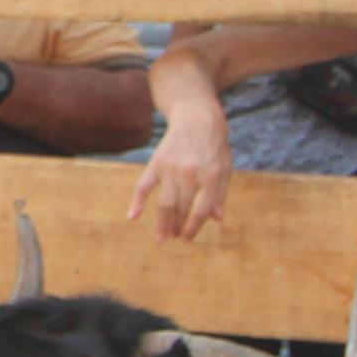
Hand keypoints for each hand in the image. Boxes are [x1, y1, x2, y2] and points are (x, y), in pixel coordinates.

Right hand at [127, 110, 232, 240]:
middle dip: (178, 227)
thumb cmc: (214, 146)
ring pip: (165, 203)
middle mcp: (191, 174)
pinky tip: (132, 216)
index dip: (194, 226)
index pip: (202, 209)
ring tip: (161, 238)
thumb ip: (220, 193)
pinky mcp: (157, 163)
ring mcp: (172, 169)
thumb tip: (217, 219)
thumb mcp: (224, 168)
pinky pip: (144, 186)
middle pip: (182, 208)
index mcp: (212, 176)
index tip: (188, 238)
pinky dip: (137, 201)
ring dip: (162, 223)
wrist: (196, 117)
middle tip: (175, 238)